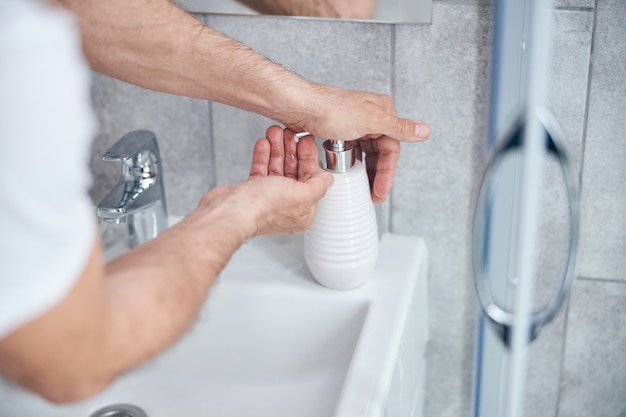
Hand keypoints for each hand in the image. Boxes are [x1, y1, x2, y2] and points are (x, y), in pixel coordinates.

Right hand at [197, 126, 332, 236]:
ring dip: (277, 149)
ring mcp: (268, 198)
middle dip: (292, 150)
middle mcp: (286, 206)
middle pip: (294, 172)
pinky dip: (263, 156)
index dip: (309, 159)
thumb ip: (318, 185)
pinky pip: (261, 170)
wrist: (231, 211)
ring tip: (275, 133)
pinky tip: (264, 144)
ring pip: (277, 169)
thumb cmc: (262, 207)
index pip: (312, 180)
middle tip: (290, 134)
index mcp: (302, 211)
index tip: (307, 142)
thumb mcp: (302, 194)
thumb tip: (328, 179)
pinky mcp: (251, 192)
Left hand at [284, 84, 430, 202]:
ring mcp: (354, 124)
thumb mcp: (370, 121)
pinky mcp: (339, 130)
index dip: (387, 172)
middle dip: (377, 174)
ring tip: (362, 187)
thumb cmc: (329, 109)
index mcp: (382, 111)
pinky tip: (348, 173)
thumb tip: (425, 131)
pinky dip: (352, 164)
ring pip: (366, 153)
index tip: (380, 191)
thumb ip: (398, 128)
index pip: (392, 148)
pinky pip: (352, 152)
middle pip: (380, 152)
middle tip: (373, 194)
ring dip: (365, 170)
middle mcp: (370, 116)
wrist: (298, 106)